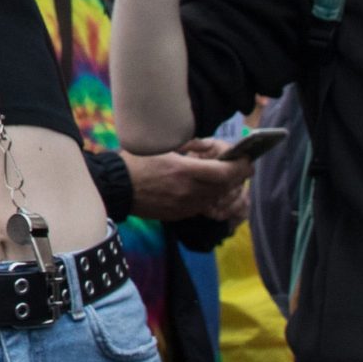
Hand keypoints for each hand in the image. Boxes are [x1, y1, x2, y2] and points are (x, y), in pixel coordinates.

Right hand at [123, 148, 251, 221]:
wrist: (115, 187)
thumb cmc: (135, 161)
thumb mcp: (162, 146)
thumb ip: (190, 146)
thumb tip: (210, 147)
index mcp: (186, 172)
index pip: (226, 172)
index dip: (241, 166)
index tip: (246, 159)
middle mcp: (190, 192)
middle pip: (225, 186)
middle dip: (235, 176)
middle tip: (237, 166)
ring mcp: (186, 206)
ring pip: (216, 198)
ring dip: (222, 187)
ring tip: (218, 175)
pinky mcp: (180, 215)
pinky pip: (203, 206)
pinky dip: (208, 196)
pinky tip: (200, 187)